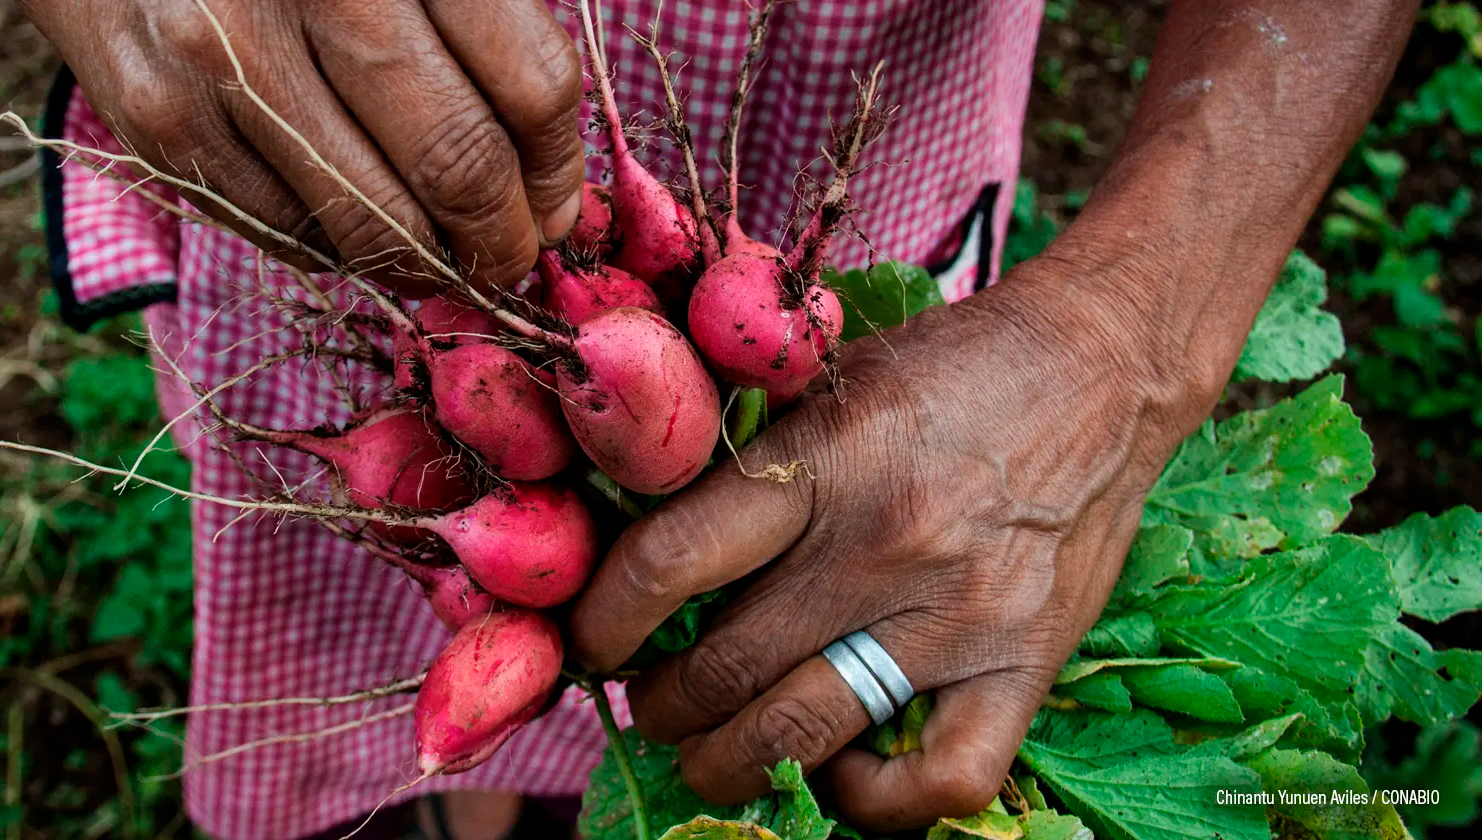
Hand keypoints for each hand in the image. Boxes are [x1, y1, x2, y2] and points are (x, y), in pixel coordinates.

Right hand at [19, 0, 585, 293]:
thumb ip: (482, 43)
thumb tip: (550, 196)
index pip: (528, 84)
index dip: (556, 170)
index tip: (557, 207)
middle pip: (457, 161)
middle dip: (500, 239)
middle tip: (508, 259)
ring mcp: (226, 56)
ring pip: (371, 221)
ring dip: (426, 265)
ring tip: (441, 260)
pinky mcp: (163, 119)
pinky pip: (286, 233)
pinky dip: (337, 253)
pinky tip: (350, 229)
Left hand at [567, 252, 1216, 829]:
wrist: (1103, 362)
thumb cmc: (948, 369)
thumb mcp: (829, 379)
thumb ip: (747, 457)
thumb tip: (636, 530)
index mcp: (824, 459)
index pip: (672, 560)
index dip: (606, 619)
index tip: (591, 641)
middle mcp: (885, 545)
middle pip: (722, 668)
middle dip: (658, 705)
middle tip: (650, 699)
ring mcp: (959, 617)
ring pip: (801, 735)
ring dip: (725, 763)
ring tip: (707, 748)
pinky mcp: (1025, 665)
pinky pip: (941, 782)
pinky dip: (872, 801)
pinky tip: (841, 765)